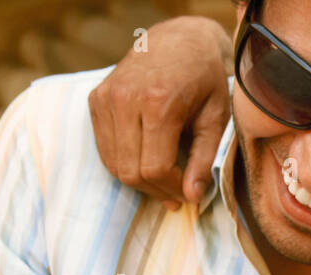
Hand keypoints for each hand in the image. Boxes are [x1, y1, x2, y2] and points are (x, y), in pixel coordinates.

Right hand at [87, 16, 232, 209]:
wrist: (178, 41)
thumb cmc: (204, 80)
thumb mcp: (216, 119)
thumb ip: (204, 160)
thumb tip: (192, 197)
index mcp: (158, 103)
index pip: (155, 167)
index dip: (172, 188)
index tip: (188, 194)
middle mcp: (125, 100)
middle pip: (131, 170)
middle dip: (156, 190)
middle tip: (176, 196)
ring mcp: (105, 98)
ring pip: (114, 164)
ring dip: (139, 181)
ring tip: (164, 183)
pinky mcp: (95, 100)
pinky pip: (104, 148)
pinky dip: (124, 164)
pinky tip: (146, 164)